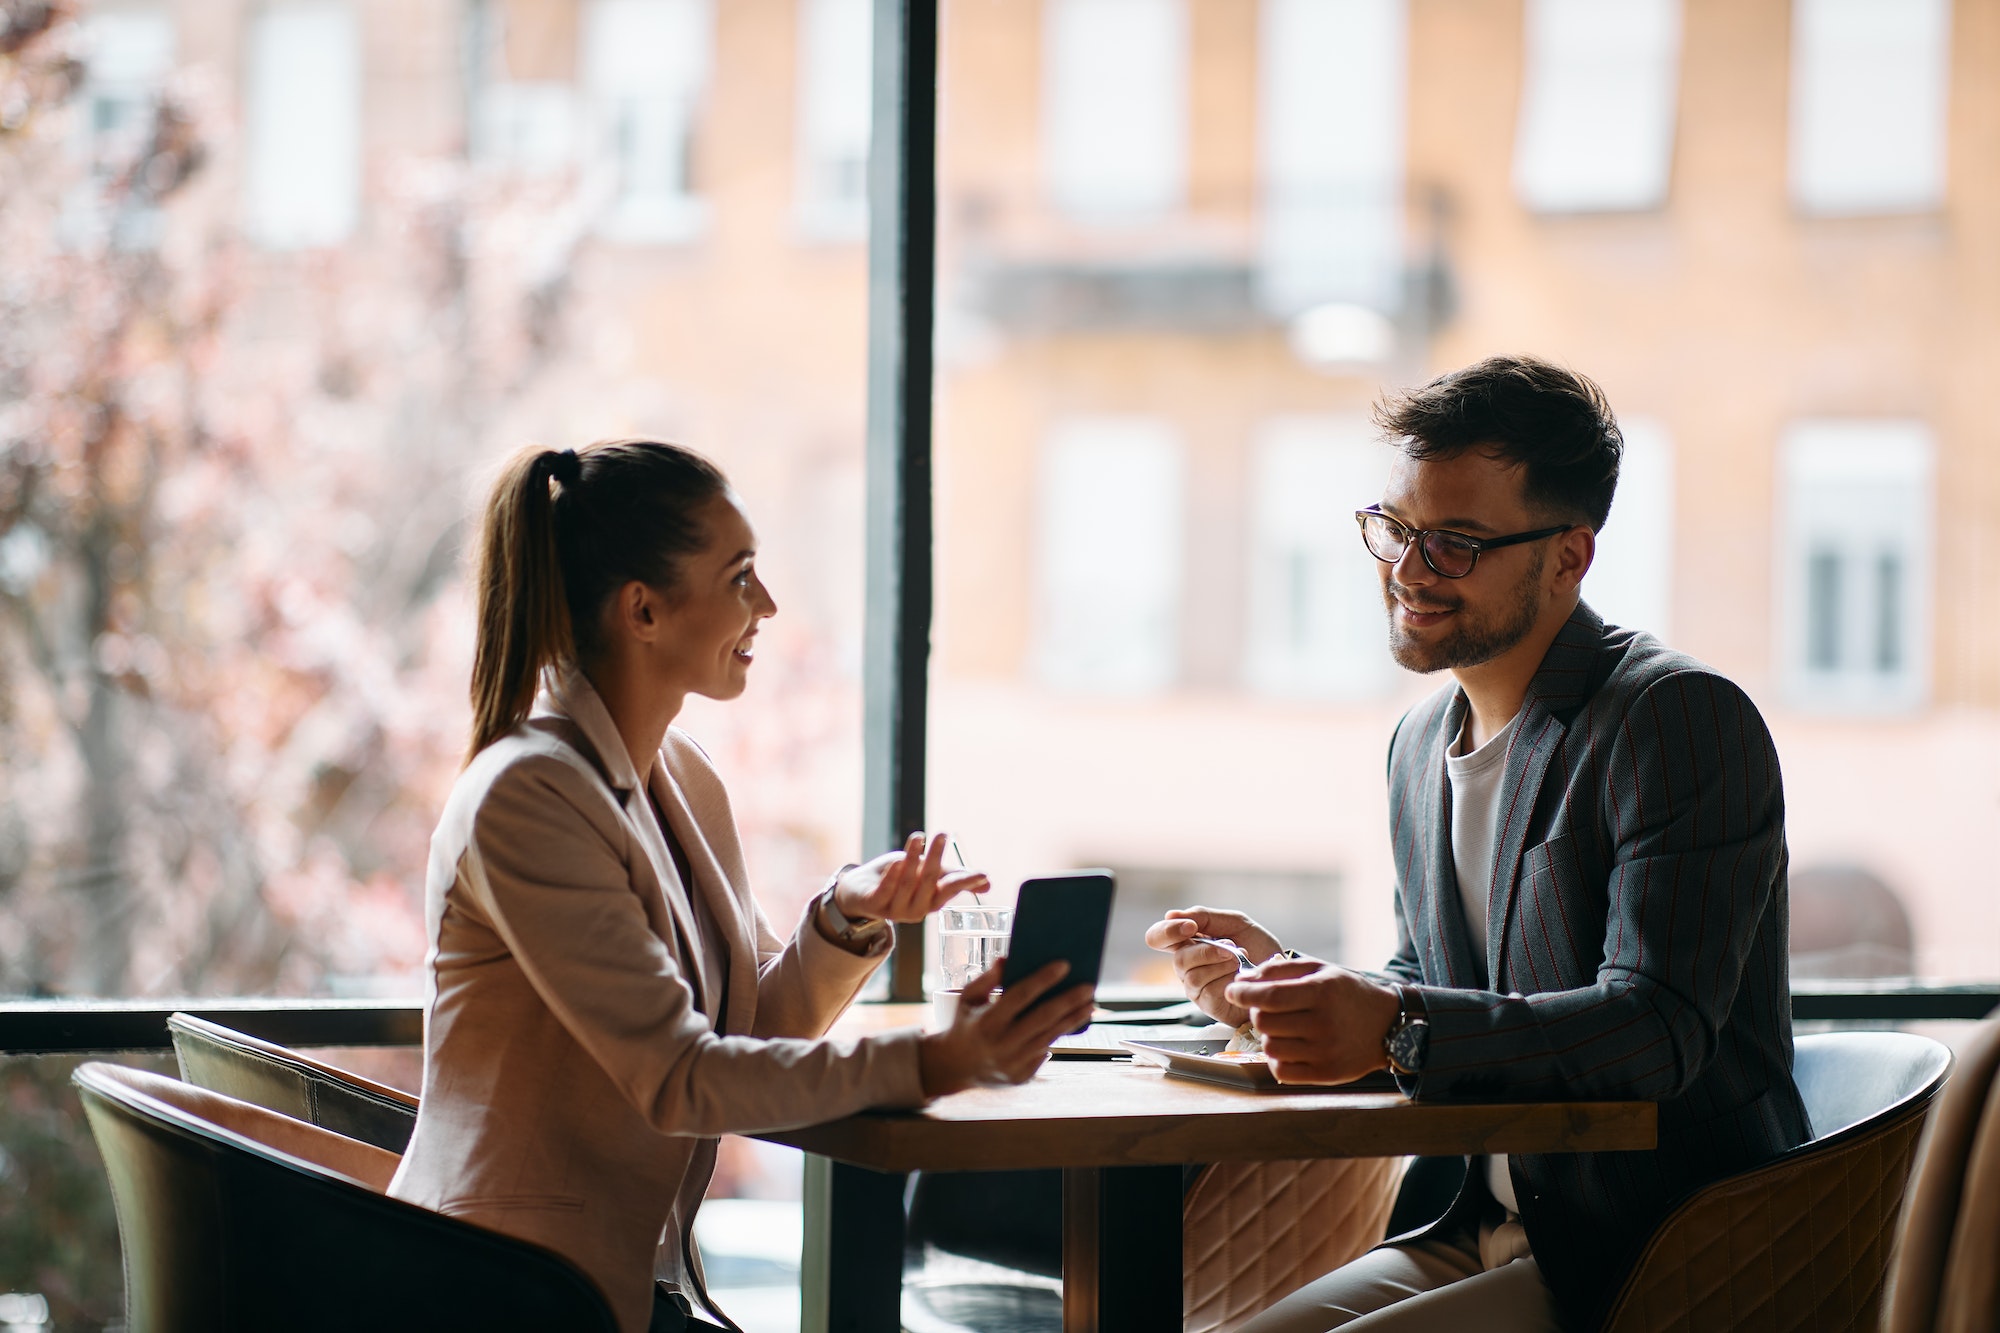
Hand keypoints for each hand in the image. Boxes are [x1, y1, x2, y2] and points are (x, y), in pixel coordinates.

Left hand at [834, 831, 988, 924]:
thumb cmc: (899, 879)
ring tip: (917, 837)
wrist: (860, 890)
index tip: (983, 874)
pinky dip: (892, 876)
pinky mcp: (874, 905)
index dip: (966, 882)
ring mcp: (895, 910)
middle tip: (942, 834)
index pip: (952, 890)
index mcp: (933, 901)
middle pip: (929, 882)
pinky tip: (897, 861)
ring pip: (908, 883)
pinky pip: (886, 891)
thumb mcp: (928, 874)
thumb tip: (988, 882)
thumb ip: (954, 877)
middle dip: (936, 857)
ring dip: (913, 858)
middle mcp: (917, 909)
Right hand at [917, 959, 1094, 1096]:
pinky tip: (1073, 1022)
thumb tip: (1008, 959)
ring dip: (1073, 1020)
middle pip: (1043, 1018)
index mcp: (986, 1021)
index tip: (1064, 964)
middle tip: (1089, 987)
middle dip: (1069, 1001)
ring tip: (1090, 1005)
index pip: (1019, 996)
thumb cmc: (966, 1023)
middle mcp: (1001, 1044)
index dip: (1043, 979)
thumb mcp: (967, 998)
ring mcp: (1013, 1063)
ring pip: (1050, 1037)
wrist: (956, 1066)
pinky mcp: (1022, 1076)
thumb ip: (987, 979)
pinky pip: (1045, 1052)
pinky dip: (1059, 1036)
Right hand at [1143, 907, 1282, 1026]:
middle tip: (1230, 946)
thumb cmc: (1258, 948)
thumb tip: (1170, 914)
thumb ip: (1205, 917)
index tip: (1191, 927)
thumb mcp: (1235, 923)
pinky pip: (1207, 991)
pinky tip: (1239, 977)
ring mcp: (1196, 987)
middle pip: (1177, 959)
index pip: (1158, 937)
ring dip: (1220, 964)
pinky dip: (1227, 980)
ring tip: (1240, 961)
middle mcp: (1187, 966)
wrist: (1282, 973)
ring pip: (1192, 976)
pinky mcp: (1208, 1006)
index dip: (1168, 931)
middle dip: (1205, 951)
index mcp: (1189, 942)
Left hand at [1223, 957, 1400, 1085]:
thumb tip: (1242, 979)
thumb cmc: (1348, 994)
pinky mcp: (1326, 1074)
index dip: (1243, 993)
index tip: (1233, 990)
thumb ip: (1280, 970)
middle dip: (1257, 1012)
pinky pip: (1281, 1070)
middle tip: (1268, 1008)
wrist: (1388, 1025)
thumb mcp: (1320, 970)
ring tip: (1284, 1027)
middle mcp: (1324, 1023)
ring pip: (1269, 1047)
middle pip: (1264, 1022)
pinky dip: (1277, 1058)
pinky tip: (1289, 1046)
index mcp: (1322, 992)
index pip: (1269, 996)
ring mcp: (1325, 1052)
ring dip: (1268, 1035)